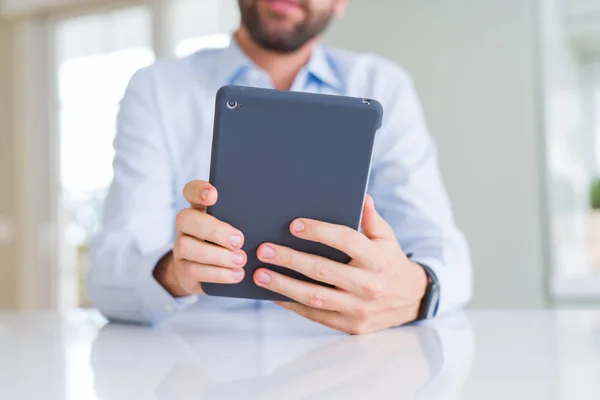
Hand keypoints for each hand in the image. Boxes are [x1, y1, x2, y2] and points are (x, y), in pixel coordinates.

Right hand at [154, 180, 246, 296]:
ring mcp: (180, 249)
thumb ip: (241, 219)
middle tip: (239, 240)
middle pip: (186, 219)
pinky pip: (193, 271)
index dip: (199, 190)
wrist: (207, 274)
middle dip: (214, 230)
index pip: (191, 191)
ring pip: (186, 247)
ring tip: (241, 260)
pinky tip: (237, 274)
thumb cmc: (228, 244)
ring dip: (217, 255)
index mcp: (199, 210)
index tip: (213, 195)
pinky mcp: (182, 271)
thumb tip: (266, 216)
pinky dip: (218, 274)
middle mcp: (185, 227)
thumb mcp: (235, 228)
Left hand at [253, 195, 428, 334]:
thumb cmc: (390, 262)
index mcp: (378, 259)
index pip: (346, 241)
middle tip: (265, 250)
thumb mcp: (387, 238)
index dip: (319, 232)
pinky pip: (316, 315)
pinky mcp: (351, 325)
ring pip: (315, 297)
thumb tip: (361, 197)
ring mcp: (360, 309)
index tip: (293, 225)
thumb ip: (372, 219)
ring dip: (284, 285)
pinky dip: (293, 305)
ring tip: (260, 274)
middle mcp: (369, 285)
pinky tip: (274, 294)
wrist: (411, 300)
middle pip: (323, 271)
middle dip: (290, 259)